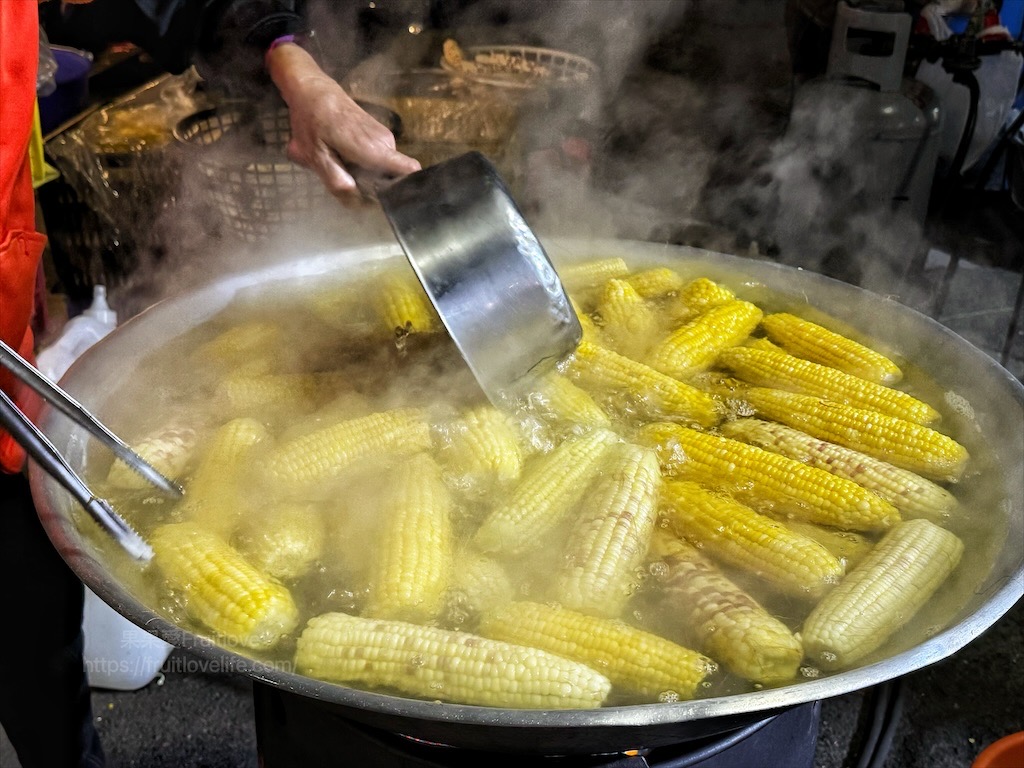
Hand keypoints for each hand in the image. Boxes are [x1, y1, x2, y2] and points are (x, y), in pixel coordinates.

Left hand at [266, 43, 420, 203]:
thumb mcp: (315, 156)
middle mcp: (386, 142)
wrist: (312, 90)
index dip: (404, 188)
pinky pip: (380, 157)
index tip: (387, 199)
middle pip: (392, 176)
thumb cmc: (312, 122)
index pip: (410, 170)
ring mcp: (385, 136)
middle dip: (374, 185)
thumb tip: (355, 202)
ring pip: (384, 167)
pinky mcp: (380, 133)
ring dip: (366, 173)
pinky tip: (345, 155)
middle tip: (348, 180)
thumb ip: (336, 180)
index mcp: (375, 150)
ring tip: (342, 164)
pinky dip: (365, 162)